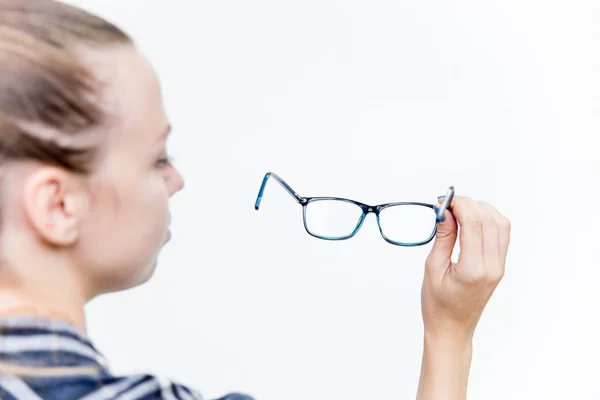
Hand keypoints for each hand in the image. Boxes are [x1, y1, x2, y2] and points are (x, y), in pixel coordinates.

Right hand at [422, 195, 510, 340]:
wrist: (452, 329)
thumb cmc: (438, 305)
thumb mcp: (432, 268)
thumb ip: (443, 238)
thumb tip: (445, 211)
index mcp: (473, 269)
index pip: (474, 223)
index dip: (459, 205)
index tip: (442, 201)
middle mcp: (492, 266)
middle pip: (489, 219)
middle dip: (468, 204)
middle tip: (447, 204)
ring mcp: (499, 266)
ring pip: (500, 223)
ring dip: (480, 210)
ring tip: (458, 211)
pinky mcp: (499, 266)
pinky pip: (501, 234)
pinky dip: (488, 220)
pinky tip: (470, 220)